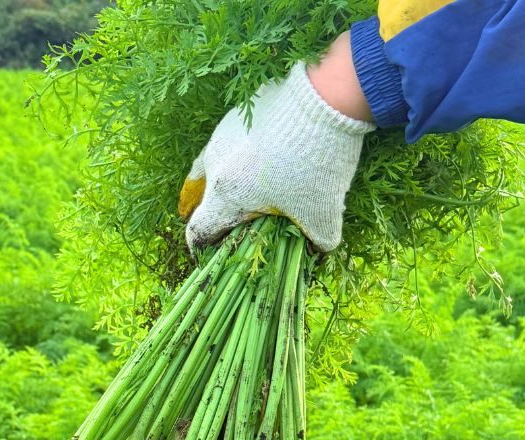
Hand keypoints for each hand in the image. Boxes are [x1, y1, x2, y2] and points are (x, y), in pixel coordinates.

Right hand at [179, 57, 373, 252]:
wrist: (326, 98)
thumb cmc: (316, 165)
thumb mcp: (323, 213)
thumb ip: (319, 240)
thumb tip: (319, 249)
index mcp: (225, 196)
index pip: (198, 232)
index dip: (200, 249)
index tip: (208, 255)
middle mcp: (215, 165)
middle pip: (203, 199)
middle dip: (216, 215)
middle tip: (234, 224)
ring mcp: (222, 134)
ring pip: (211, 168)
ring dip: (223, 183)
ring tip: (240, 190)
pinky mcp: (237, 113)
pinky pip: (228, 142)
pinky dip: (237, 156)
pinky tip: (257, 157)